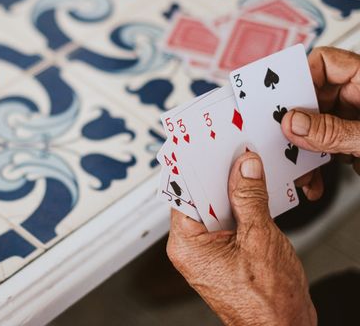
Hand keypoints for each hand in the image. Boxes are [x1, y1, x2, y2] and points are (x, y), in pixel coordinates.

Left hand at [167, 152, 315, 325]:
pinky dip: (240, 205)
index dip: (194, 166)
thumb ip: (250, 198)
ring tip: (246, 166)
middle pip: (198, 197)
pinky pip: (227, 220)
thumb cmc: (267, 304)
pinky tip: (254, 191)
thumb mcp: (259, 239)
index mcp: (186, 244)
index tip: (204, 144)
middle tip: (231, 149)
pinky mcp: (223, 253)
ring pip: (215, 207)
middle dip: (217, 174)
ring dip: (231, 189)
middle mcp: (190, 247)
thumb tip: (245, 166)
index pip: (182, 192)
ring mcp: (206, 252)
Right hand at [281, 46, 359, 199]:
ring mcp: (357, 123)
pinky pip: (327, 150)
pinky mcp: (357, 146)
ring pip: (316, 129)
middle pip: (313, 99)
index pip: (324, 63)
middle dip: (296, 125)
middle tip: (280, 141)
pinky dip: (317, 167)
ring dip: (303, 153)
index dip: (300, 78)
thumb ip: (336, 131)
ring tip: (299, 172)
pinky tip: (316, 182)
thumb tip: (295, 123)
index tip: (281, 102)